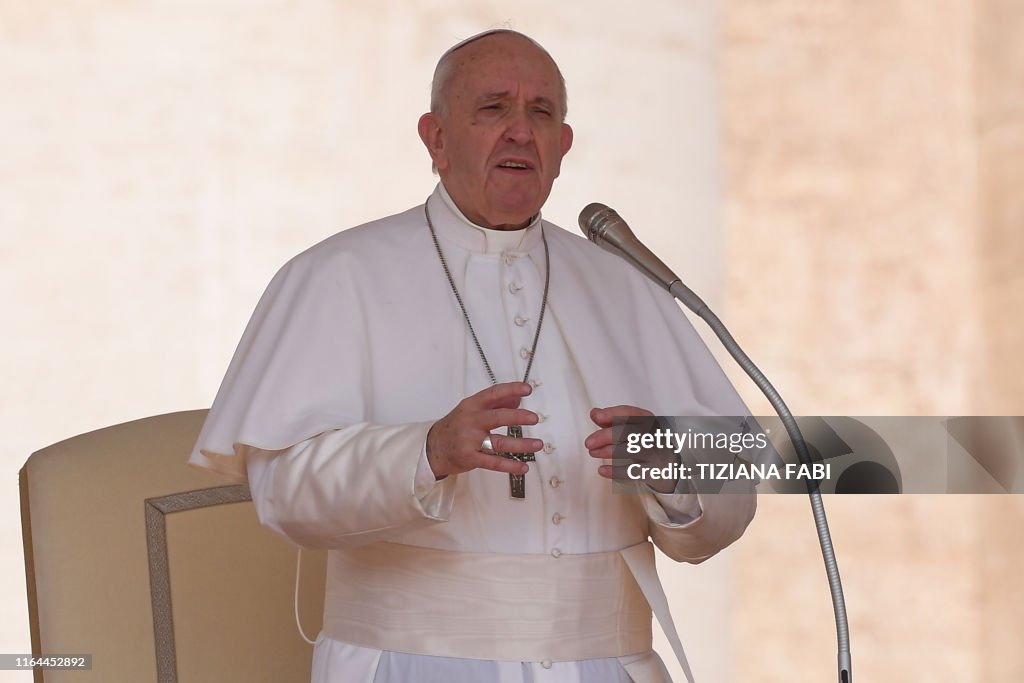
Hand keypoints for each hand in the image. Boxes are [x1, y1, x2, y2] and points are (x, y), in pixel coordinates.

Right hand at [426, 382, 542, 478]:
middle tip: (534, 418)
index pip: (493, 393)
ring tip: (537, 444)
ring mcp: (470, 440)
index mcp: (472, 405)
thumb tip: (517, 399)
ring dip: (521, 444)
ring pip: (499, 442)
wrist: (433, 448)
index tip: (527, 389)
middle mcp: (471, 421)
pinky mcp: (470, 458)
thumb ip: (495, 404)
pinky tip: (523, 466)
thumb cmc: (455, 427)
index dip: (511, 389)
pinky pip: (494, 462)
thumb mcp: (471, 410)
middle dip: (518, 417)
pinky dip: (510, 465)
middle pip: (497, 417)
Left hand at [585, 405, 677, 493]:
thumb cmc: (644, 441)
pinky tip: (602, 470)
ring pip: (631, 450)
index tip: (596, 417)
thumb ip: (612, 419)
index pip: (630, 413)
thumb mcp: (631, 427)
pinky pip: (633, 471)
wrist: (668, 463)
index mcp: (647, 419)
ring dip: (608, 451)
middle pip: (629, 431)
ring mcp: (655, 453)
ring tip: (593, 453)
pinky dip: (615, 471)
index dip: (612, 413)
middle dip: (605, 436)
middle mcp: (653, 434)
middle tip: (588, 443)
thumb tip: (595, 413)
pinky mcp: (653, 470)